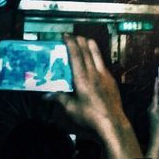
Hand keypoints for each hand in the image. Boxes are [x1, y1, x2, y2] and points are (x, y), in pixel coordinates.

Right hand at [53, 36, 141, 158]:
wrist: (112, 123)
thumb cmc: (89, 117)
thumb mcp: (71, 109)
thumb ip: (59, 98)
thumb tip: (46, 95)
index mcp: (82, 78)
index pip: (76, 55)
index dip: (71, 43)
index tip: (66, 36)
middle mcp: (94, 73)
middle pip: (87, 51)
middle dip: (80, 41)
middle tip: (74, 36)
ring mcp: (104, 75)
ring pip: (97, 54)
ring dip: (90, 45)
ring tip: (85, 40)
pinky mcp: (111, 80)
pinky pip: (103, 64)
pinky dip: (97, 57)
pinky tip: (95, 60)